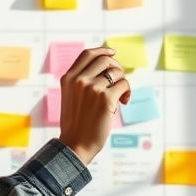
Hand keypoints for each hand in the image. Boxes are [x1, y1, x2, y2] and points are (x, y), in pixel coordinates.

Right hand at [57, 47, 131, 164]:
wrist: (75, 144)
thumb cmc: (76, 123)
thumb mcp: (71, 96)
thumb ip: (82, 81)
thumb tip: (107, 67)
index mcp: (68, 78)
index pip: (87, 54)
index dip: (102, 50)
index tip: (112, 53)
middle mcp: (79, 80)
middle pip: (105, 60)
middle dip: (116, 68)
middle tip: (119, 81)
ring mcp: (92, 88)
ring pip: (117, 72)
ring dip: (123, 82)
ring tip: (121, 95)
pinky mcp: (105, 98)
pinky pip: (124, 85)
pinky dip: (127, 92)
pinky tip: (124, 102)